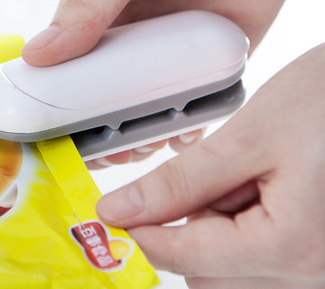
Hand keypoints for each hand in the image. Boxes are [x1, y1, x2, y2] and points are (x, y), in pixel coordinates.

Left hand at [96, 43, 324, 287]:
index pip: (187, 260)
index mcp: (292, 250)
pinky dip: (237, 226)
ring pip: (230, 270)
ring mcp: (317, 268)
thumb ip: (180, 183)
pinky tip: (252, 188)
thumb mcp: (247, 138)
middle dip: (183, 229)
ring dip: (211, 227)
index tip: (108, 215)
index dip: (140, 235)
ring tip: (240, 176)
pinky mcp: (316, 251)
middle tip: (194, 178)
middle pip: (206, 275)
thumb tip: (120, 211)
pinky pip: (258, 257)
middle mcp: (311, 275)